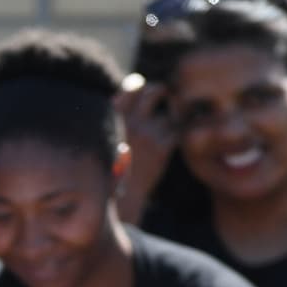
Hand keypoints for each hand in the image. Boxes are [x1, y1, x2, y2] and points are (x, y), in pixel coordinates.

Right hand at [114, 73, 175, 216]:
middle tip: (165, 104)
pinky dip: (178, 134)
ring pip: (170, 111)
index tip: (144, 93)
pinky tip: (174, 142)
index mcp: (113, 116)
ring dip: (172, 117)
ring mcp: (147, 132)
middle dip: (163, 96)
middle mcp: (130, 120)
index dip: (142, 86)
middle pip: (155, 91)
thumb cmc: (111, 169)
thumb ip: (121, 115)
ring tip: (170, 127)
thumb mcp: (108, 137)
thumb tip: (136, 87)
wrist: (119, 201)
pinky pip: (178, 130)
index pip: (134, 85)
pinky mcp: (162, 147)